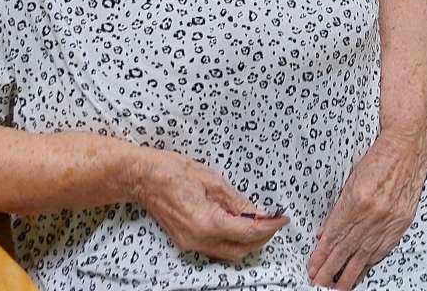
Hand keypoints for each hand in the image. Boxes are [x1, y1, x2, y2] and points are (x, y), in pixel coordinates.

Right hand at [132, 147, 285, 261]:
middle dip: (262, 237)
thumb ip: (238, 202)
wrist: (144, 179)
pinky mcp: (186, 242)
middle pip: (240, 250)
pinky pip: (216, 249)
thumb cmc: (176, 172)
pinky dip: (232, 241)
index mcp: (207, 223)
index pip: (248, 232)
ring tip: (261, 223)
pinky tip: (239, 225)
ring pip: (229, 253)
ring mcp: (190, 244)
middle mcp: (199, 240)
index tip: (283, 218)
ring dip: (248, 242)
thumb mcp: (214, 181)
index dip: (269, 226)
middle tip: (275, 220)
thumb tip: (260, 213)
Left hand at [308, 124, 426, 288]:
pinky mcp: (402, 221)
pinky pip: (384, 247)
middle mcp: (372, 214)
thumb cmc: (379, 156)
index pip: (334, 237)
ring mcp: (389, 220)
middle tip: (320, 282)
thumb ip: (339, 208)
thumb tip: (326, 232)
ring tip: (339, 286)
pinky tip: (363, 267)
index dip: (322, 256)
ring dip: (350, 272)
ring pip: (365, 254)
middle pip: (347, 250)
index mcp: (356, 201)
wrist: (409, 146)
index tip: (313, 268)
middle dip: (331, 269)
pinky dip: (372, 259)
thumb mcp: (352, 179)